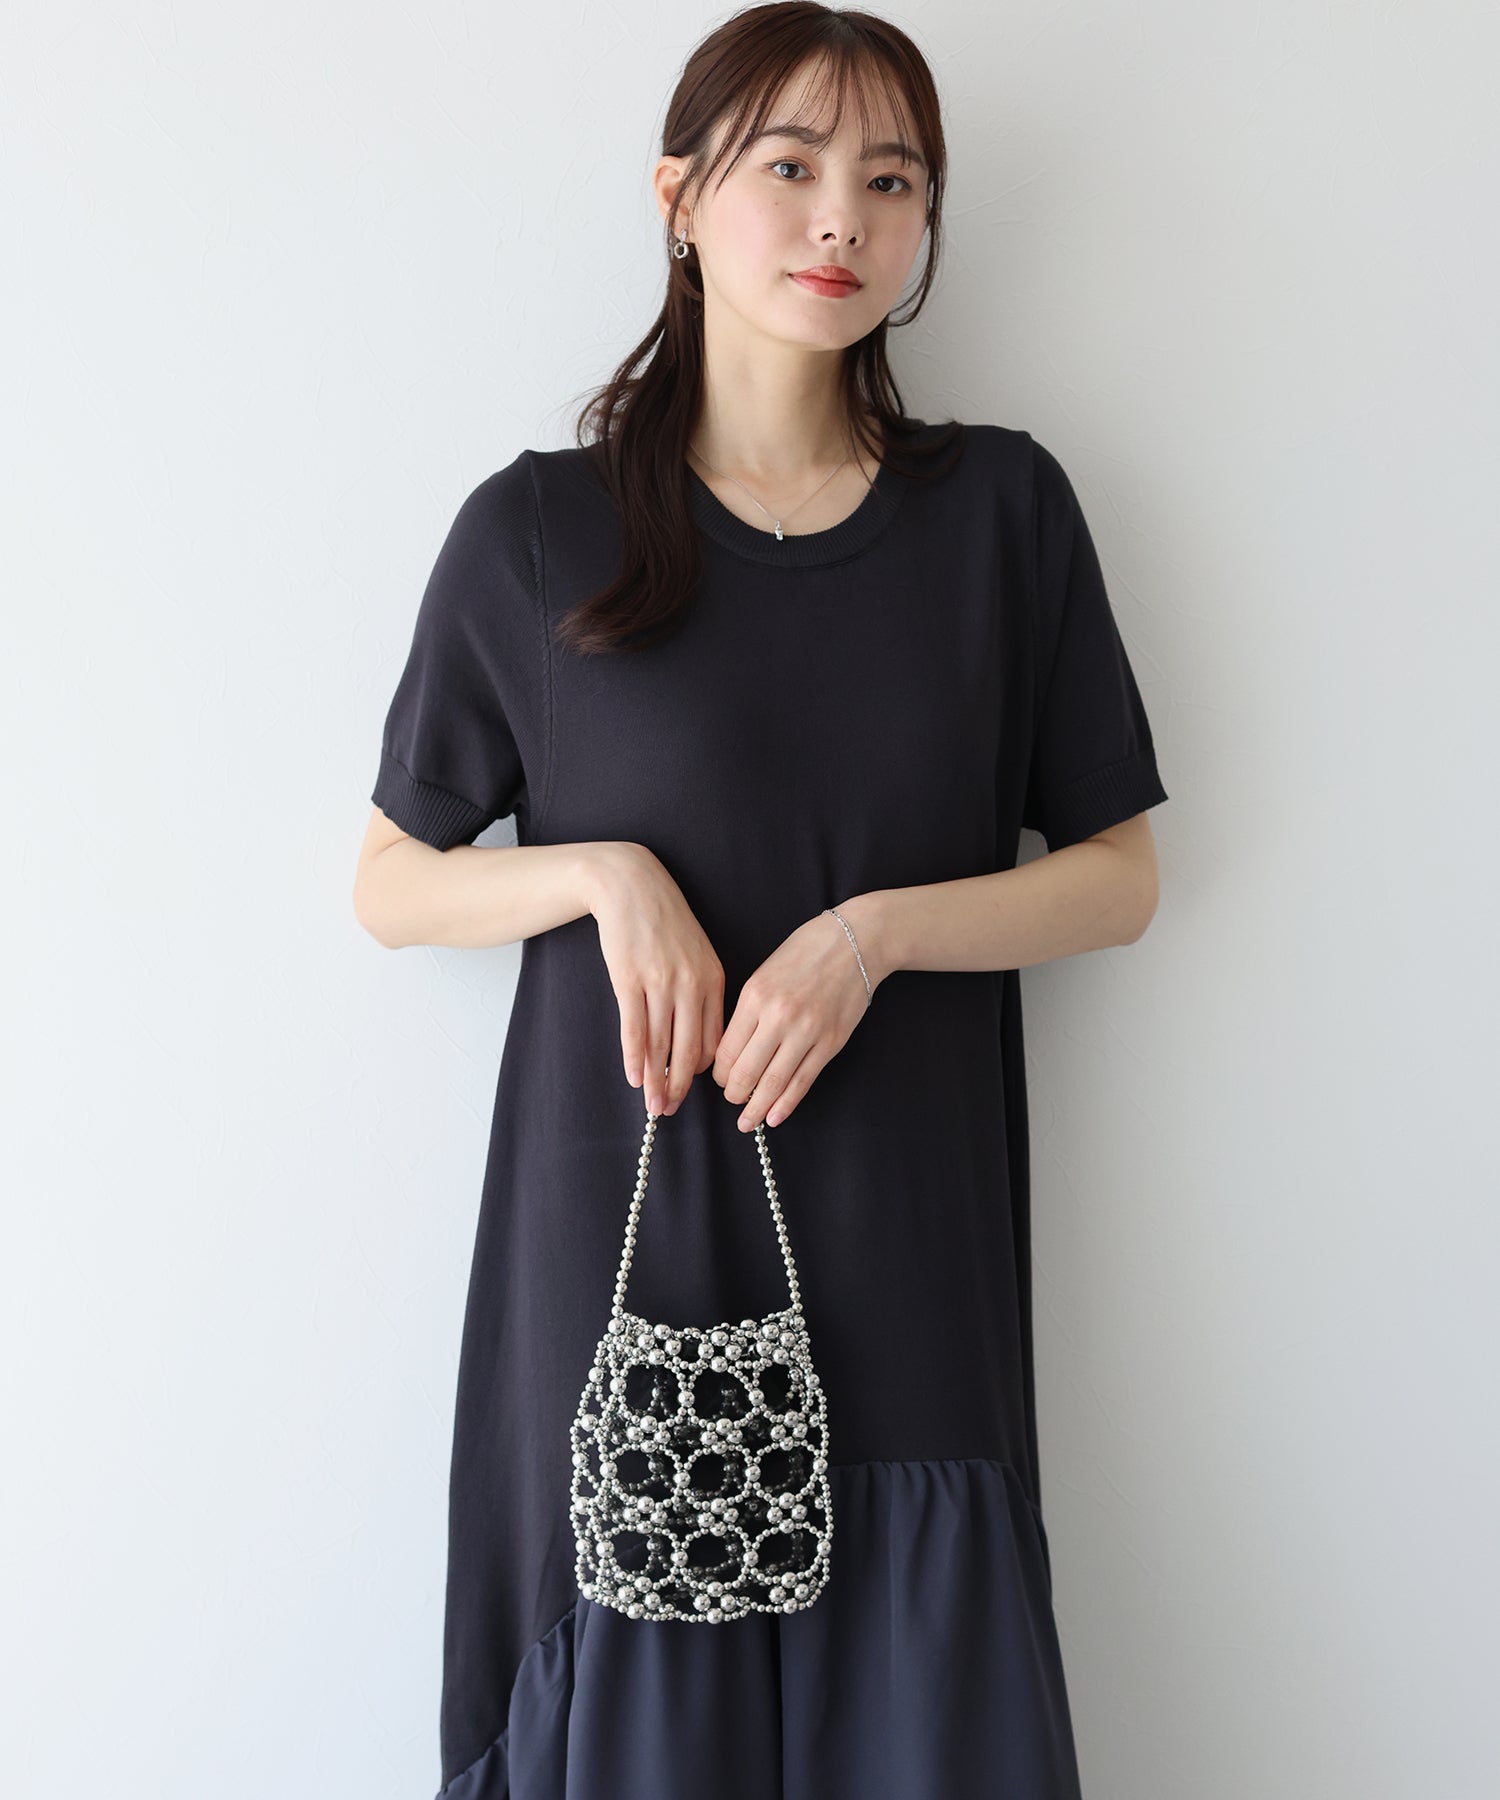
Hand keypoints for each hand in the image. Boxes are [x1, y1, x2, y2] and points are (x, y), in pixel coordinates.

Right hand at [590, 844, 724, 1117]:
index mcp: (712, 979)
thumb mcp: (696, 953)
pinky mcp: (629, 979)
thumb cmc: (664, 922)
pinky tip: (635, 1077)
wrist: (631, 885)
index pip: (715, 1038)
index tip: (694, 1089)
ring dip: (657, 1080)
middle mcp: (691, 984)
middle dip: (681, 1086)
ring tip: (653, 1105)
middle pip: (690, 1049)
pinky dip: (635, 1057)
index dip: (704, 1071)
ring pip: (661, 1044)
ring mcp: (660, 982)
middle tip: (673, 1110)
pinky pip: (634, 1028)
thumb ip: (701, 993)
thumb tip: (699, 1040)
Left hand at [712, 908, 873, 1131]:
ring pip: (773, 1083)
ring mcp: (806, 1031)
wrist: (855, 942)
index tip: (720, 1080)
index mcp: (754, 997)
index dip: (719, 1074)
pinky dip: (787, 1104)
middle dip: (734, 1094)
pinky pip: (803, 1081)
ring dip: (757, 1108)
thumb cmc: (806, 953)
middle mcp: (778, 1016)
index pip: (726, 1051)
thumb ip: (747, 1011)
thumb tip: (733, 1052)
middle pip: (745, 1072)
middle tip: (733, 1100)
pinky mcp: (831, 1042)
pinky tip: (775, 1116)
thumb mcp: (764, 974)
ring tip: (748, 1122)